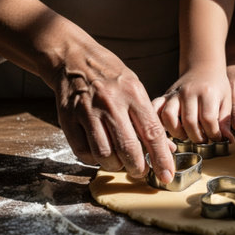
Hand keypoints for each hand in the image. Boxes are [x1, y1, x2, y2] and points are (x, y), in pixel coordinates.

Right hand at [51, 45, 174, 183]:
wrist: (73, 58)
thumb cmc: (110, 75)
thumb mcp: (135, 89)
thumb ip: (149, 119)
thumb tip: (167, 148)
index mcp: (133, 94)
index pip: (152, 133)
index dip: (161, 158)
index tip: (166, 176)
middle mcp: (111, 103)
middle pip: (128, 148)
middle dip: (138, 168)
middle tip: (141, 171)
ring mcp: (87, 111)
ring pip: (105, 154)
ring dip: (116, 166)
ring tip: (121, 162)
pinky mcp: (68, 119)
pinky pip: (83, 152)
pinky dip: (94, 160)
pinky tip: (101, 153)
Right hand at [153, 65, 233, 142]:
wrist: (203, 69)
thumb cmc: (217, 87)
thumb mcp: (226, 101)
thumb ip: (226, 121)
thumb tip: (228, 140)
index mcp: (207, 93)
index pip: (208, 119)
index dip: (213, 134)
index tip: (216, 137)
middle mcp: (188, 93)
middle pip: (189, 122)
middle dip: (197, 137)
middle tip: (203, 138)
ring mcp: (174, 94)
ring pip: (168, 117)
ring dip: (177, 132)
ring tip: (186, 135)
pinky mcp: (165, 96)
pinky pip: (155, 109)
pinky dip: (158, 121)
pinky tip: (168, 128)